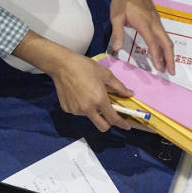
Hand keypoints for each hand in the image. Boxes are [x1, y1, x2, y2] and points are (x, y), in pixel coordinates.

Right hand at [14, 31, 132, 132]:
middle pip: (102, 127)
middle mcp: (87, 108)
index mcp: (99, 100)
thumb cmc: (84, 67)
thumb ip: (119, 87)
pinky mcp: (67, 109)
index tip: (126, 126)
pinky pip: (79, 112)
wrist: (62, 65)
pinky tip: (80, 95)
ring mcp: (76, 110)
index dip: (122, 124)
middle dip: (108, 124)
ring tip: (90, 95)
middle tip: (110, 114)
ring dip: (94, 111)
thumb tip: (129, 93)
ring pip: (90, 117)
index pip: (113, 118)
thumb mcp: (105, 74)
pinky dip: (83, 107)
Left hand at [109, 0, 174, 74]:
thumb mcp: (116, 16)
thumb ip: (117, 33)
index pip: (153, 43)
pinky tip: (162, 51)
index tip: (159, 69)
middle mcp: (154, 23)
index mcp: (144, 23)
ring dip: (169, 53)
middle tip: (172, 72)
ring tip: (168, 65)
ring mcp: (156, 21)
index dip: (157, 57)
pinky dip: (165, 46)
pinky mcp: (156, 19)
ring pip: (167, 39)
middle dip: (170, 58)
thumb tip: (117, 48)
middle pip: (167, 43)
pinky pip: (163, 35)